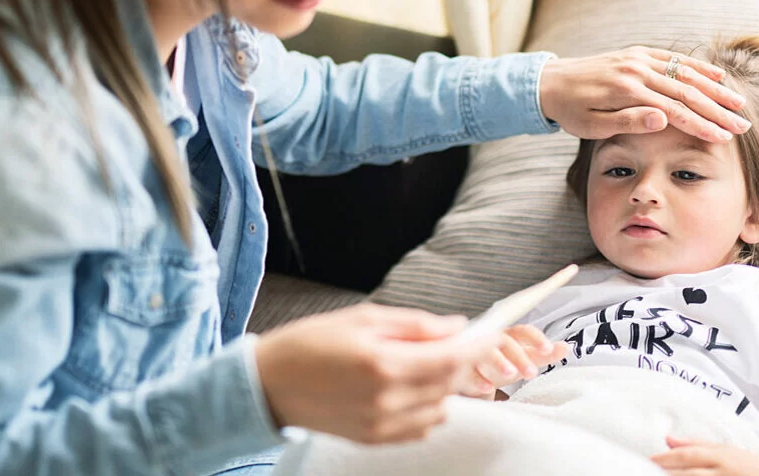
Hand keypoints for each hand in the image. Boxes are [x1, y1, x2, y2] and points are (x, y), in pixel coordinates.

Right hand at [255, 303, 482, 443]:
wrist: (268, 385)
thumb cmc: (310, 343)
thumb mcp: (362, 318)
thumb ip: (414, 325)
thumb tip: (456, 326)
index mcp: (383, 363)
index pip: (451, 358)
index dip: (478, 346)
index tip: (490, 334)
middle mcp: (386, 399)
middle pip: (450, 383)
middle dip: (462, 362)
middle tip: (456, 344)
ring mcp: (381, 424)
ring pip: (441, 408)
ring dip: (444, 387)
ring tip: (422, 366)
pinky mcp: (375, 439)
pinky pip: (423, 428)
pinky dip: (428, 409)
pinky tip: (410, 390)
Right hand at [458, 325, 567, 398]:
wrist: (469, 369)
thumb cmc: (501, 360)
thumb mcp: (523, 357)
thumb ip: (542, 353)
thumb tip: (567, 347)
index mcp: (508, 335)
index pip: (523, 331)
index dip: (536, 338)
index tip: (548, 349)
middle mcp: (491, 339)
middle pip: (505, 341)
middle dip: (519, 356)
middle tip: (532, 373)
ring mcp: (475, 351)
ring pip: (485, 351)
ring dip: (499, 361)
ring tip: (511, 374)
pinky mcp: (462, 366)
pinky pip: (468, 369)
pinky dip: (478, 378)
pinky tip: (488, 388)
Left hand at [539, 46, 749, 141]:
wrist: (551, 82)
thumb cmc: (571, 111)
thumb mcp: (593, 125)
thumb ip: (628, 121)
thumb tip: (663, 120)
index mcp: (628, 92)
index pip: (675, 111)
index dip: (702, 125)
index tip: (724, 138)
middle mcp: (638, 71)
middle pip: (687, 91)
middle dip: (718, 110)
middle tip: (743, 126)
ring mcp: (639, 59)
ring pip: (686, 73)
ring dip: (715, 88)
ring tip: (739, 104)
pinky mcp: (639, 54)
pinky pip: (674, 59)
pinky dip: (698, 66)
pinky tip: (718, 75)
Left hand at [652, 436, 758, 475]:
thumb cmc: (753, 468)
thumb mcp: (727, 452)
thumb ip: (697, 444)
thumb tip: (668, 439)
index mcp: (722, 455)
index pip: (688, 456)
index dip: (666, 459)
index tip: (648, 460)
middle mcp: (724, 469)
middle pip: (689, 472)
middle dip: (666, 472)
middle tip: (644, 470)